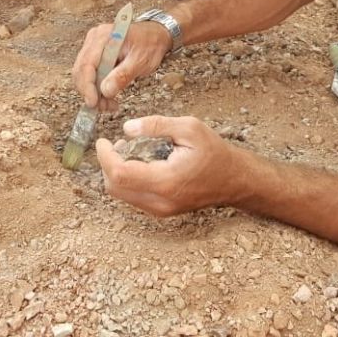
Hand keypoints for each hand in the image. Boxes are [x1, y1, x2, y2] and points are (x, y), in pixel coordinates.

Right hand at [73, 21, 171, 111]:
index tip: (93, 102)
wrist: (155, 35)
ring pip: (83, 74)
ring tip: (107, 105)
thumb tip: (105, 91)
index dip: (87, 86)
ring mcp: (92, 46)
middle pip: (81, 70)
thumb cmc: (150, 44)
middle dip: (89, 92)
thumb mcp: (141, 61)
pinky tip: (106, 96)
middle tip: (103, 107)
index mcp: (104, 36)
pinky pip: (88, 73)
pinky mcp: (95, 54)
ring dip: (92, 93)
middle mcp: (94, 39)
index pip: (87, 63)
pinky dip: (95, 88)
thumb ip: (123, 75)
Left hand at [97, 116, 242, 216]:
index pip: (119, 174)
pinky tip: (142, 163)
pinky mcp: (161, 212)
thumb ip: (157, 125)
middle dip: (109, 164)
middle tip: (119, 144)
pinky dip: (128, 180)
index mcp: (166, 181)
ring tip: (132, 151)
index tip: (104, 141)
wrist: (234, 180)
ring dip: (118, 172)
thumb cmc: (214, 152)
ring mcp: (160, 210)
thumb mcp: (189, 128)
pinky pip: (132, 198)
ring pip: (121, 195)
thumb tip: (127, 128)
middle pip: (114, 187)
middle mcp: (160, 202)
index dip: (105, 156)